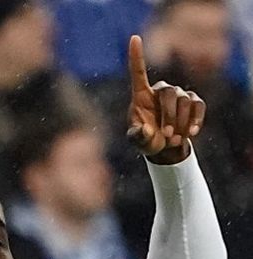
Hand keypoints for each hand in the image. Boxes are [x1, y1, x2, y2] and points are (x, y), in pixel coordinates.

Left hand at [127, 35, 205, 163]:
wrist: (164, 146)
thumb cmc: (146, 139)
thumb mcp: (138, 141)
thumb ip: (138, 136)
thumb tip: (146, 129)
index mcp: (141, 95)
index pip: (138, 71)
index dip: (136, 55)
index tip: (134, 38)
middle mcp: (159, 90)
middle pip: (168, 92)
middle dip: (169, 116)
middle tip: (167, 136)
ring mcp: (178, 94)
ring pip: (184, 101)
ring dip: (180, 122)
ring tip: (174, 139)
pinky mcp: (193, 102)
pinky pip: (198, 106)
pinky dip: (196, 120)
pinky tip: (191, 133)